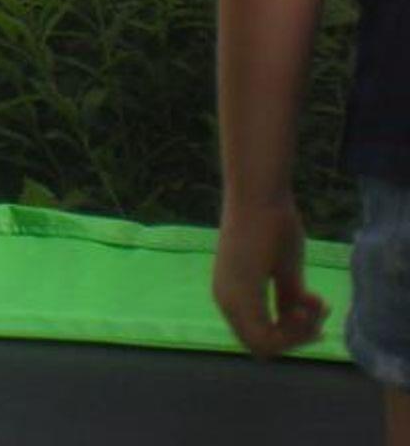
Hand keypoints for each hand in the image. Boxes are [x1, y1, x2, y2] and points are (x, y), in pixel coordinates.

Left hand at [213, 198, 327, 357]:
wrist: (259, 195)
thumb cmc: (272, 226)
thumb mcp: (284, 271)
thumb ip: (286, 299)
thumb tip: (294, 322)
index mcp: (233, 296)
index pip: (261, 338)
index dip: (292, 335)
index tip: (312, 310)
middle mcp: (226, 301)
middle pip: (263, 347)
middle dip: (297, 336)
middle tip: (316, 311)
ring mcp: (230, 299)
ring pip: (265, 347)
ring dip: (298, 333)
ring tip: (315, 303)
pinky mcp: (238, 294)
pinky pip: (264, 339)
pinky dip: (294, 329)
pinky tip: (312, 300)